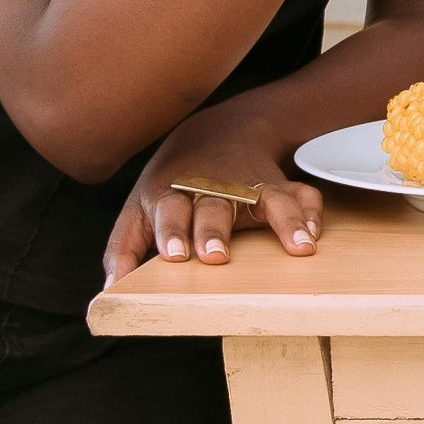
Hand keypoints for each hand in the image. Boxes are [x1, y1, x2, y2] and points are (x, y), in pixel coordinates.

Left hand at [102, 99, 322, 286]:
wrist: (218, 132)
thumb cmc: (172, 184)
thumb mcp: (139, 210)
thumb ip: (123, 248)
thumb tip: (109, 290)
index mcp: (171, 194)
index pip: (168, 210)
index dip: (172, 232)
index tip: (176, 255)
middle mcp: (211, 187)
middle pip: (214, 205)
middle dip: (215, 230)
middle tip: (217, 256)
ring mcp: (248, 185)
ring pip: (267, 198)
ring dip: (283, 221)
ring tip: (299, 247)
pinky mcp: (278, 186)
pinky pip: (301, 194)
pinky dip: (311, 212)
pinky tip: (314, 236)